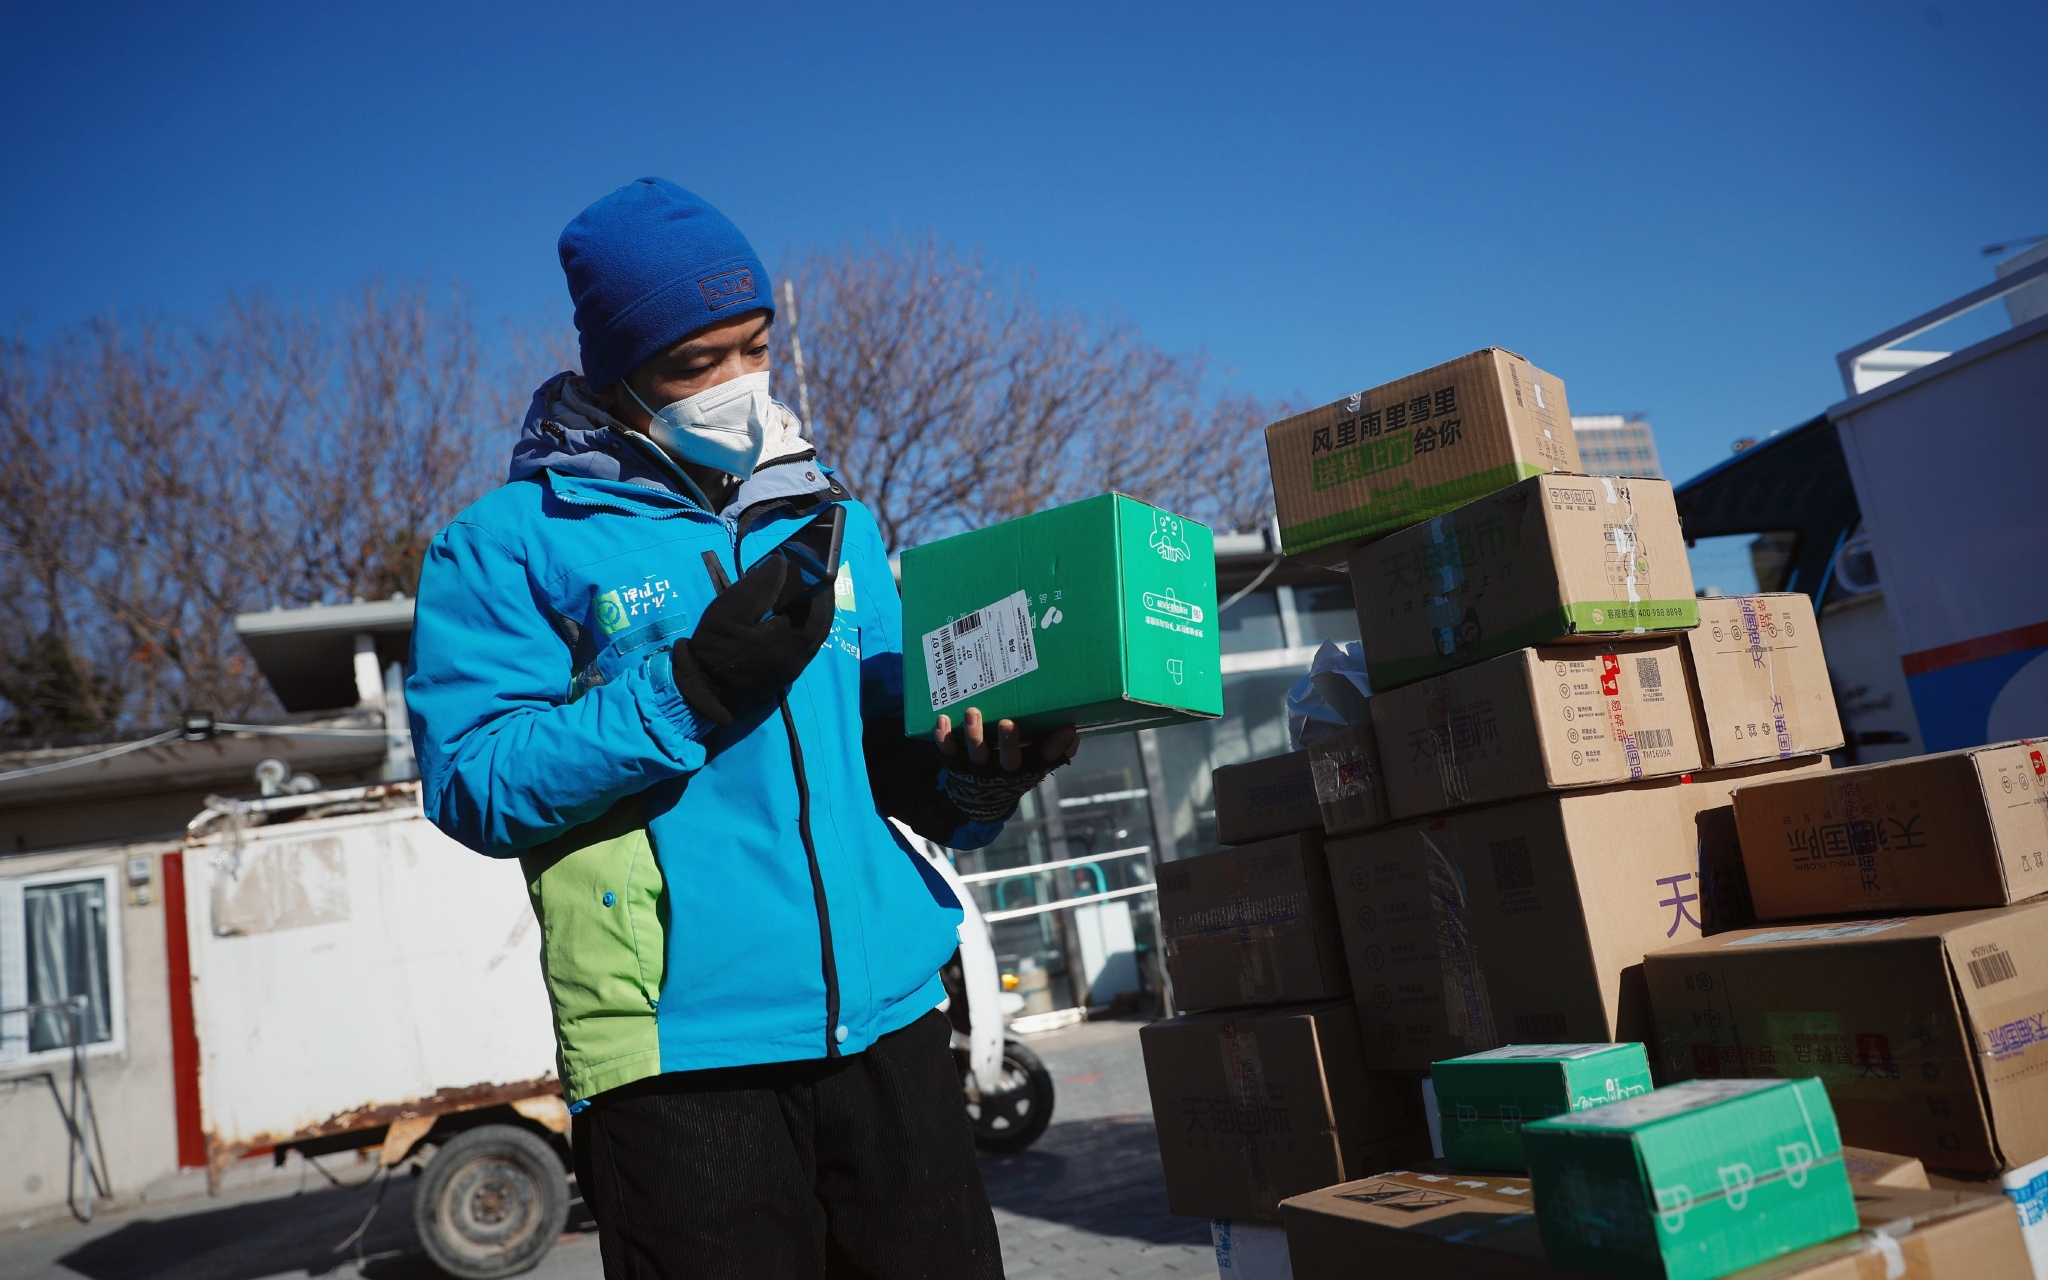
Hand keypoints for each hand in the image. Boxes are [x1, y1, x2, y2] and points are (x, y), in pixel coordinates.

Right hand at [669, 555, 834, 724]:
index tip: (805, 557)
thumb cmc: (715, 647)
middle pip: (823, 617)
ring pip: (817, 630)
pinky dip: (805, 621)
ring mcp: (797, 666)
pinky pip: (807, 641)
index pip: (816, 601)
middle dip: (819, 591)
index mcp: (792, 638)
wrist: (703, 690)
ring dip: (813, 607)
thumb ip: (761, 585)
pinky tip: (792, 611)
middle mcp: (803, 654)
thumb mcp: (731, 609)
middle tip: (808, 569)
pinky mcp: (789, 672)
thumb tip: (783, 564)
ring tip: (802, 586)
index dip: (814, 577)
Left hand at [934, 708, 1079, 772]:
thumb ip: (1054, 751)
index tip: (1067, 728)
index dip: (1057, 745)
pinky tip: (943, 719)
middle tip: (1008, 722)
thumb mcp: (1035, 766)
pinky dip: (944, 737)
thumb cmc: (1013, 773)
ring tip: (973, 712)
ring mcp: (978, 768)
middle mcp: (1004, 771)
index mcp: (1028, 769)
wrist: (979, 802)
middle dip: (1009, 742)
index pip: (1046, 758)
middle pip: (1008, 759)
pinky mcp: (956, 764)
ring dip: (974, 733)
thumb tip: (1073, 736)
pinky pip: (949, 751)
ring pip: (977, 753)